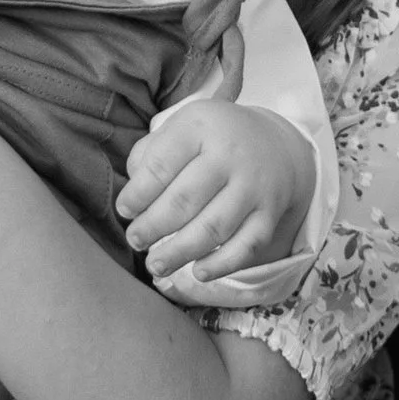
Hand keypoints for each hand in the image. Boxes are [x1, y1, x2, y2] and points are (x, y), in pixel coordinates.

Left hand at [120, 100, 313, 289]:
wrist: (273, 144)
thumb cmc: (211, 141)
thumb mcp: (181, 128)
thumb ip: (149, 154)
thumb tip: (133, 196)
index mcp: (201, 126)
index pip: (161, 165)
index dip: (138, 194)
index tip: (125, 210)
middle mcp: (231, 155)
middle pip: (185, 199)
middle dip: (153, 226)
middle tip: (135, 240)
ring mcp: (254, 186)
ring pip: (213, 228)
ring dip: (179, 252)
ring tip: (155, 264)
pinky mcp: (269, 214)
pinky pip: (246, 246)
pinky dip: (221, 265)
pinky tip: (197, 272)